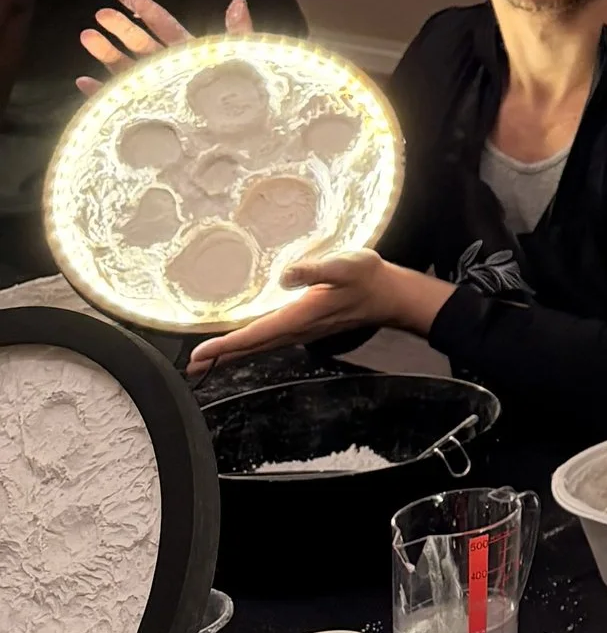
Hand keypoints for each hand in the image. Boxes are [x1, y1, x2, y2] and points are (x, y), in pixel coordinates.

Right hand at [78, 0, 251, 93]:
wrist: (246, 131)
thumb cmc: (247, 92)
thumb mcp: (244, 58)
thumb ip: (238, 30)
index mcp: (189, 49)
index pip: (163, 23)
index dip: (144, 8)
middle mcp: (168, 65)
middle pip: (140, 42)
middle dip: (121, 28)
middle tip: (100, 14)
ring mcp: (155, 87)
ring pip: (126, 67)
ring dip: (106, 53)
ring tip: (86, 37)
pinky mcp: (147, 110)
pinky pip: (120, 100)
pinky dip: (101, 93)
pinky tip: (83, 83)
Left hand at [186, 250, 444, 373]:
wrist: (390, 296)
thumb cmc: (368, 278)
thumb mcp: (345, 265)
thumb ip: (314, 269)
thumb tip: (284, 275)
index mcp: (300, 316)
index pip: (255, 334)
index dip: (226, 344)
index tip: (200, 354)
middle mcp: (297, 330)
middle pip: (251, 348)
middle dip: (221, 358)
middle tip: (191, 366)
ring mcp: (301, 331)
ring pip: (259, 347)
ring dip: (233, 355)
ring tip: (207, 360)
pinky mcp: (305, 327)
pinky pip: (269, 342)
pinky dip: (249, 346)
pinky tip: (243, 344)